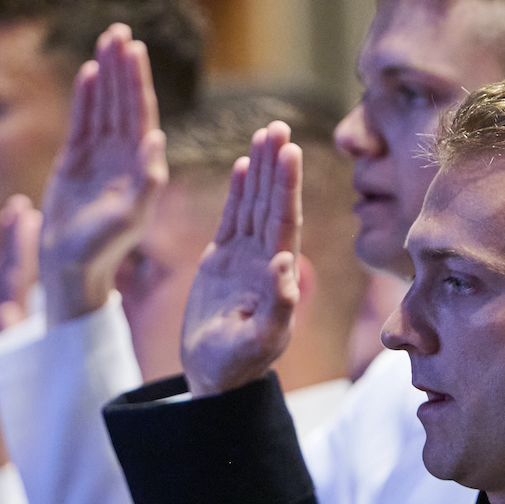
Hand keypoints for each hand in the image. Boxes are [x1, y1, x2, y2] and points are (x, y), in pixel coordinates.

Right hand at [38, 24, 166, 324]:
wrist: (73, 268)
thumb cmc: (103, 249)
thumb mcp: (129, 220)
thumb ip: (144, 183)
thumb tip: (157, 141)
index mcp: (140, 165)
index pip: (140, 114)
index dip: (136, 81)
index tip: (134, 50)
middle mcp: (123, 157)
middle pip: (124, 102)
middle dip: (121, 68)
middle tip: (120, 32)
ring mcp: (101, 158)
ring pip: (104, 107)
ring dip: (105, 75)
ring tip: (107, 41)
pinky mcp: (77, 163)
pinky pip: (84, 122)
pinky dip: (86, 98)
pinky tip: (88, 73)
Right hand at [180, 121, 301, 396]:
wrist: (214, 376)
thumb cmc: (236, 365)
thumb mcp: (258, 342)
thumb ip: (277, 306)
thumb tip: (287, 265)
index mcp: (276, 274)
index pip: (283, 221)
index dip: (287, 186)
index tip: (290, 151)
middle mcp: (265, 259)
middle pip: (272, 204)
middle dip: (276, 166)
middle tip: (279, 127)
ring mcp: (245, 257)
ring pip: (254, 204)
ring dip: (261, 170)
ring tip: (266, 132)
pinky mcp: (223, 260)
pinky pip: (234, 217)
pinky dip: (239, 191)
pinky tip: (244, 164)